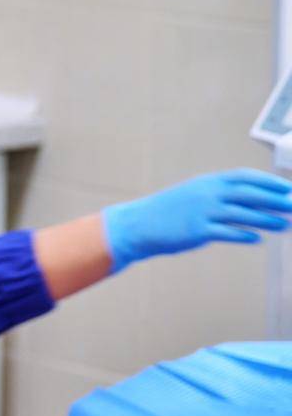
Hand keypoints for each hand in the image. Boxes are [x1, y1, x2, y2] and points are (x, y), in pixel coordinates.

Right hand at [103, 168, 291, 271]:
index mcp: (207, 181)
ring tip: (286, 224)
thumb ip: (218, 195)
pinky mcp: (197, 230)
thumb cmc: (169, 211)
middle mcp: (206, 193)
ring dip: (266, 219)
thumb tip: (247, 200)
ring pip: (242, 214)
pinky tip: (258, 239)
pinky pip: (226, 233)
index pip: (244, 177)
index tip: (288, 188)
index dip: (268, 182)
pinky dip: (244, 235)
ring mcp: (201, 211)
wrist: (138, 224)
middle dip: (275, 200)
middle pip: (248, 194)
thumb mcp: (193, 195)